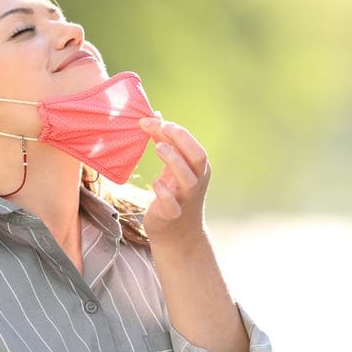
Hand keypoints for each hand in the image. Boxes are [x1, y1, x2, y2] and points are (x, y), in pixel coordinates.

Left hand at [138, 111, 211, 247]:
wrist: (178, 236)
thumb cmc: (174, 194)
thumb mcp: (172, 168)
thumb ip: (165, 142)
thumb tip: (155, 116)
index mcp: (198, 169)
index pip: (192, 144)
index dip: (176, 131)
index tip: (153, 120)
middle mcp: (196, 182)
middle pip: (197, 157)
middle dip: (181, 139)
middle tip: (161, 127)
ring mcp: (187, 199)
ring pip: (187, 178)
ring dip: (173, 159)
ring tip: (158, 147)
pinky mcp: (173, 215)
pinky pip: (171, 203)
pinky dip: (163, 191)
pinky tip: (154, 183)